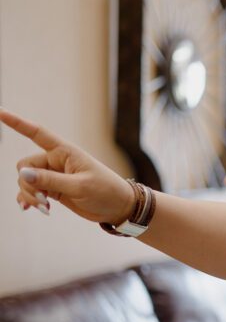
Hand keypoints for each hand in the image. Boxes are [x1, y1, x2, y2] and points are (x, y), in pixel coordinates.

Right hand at [2, 108, 133, 222]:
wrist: (118, 208)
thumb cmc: (105, 191)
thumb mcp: (80, 186)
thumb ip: (51, 181)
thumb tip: (23, 174)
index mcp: (65, 152)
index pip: (38, 134)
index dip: (18, 123)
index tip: (1, 113)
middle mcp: (56, 161)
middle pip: (25, 166)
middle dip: (28, 184)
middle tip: (44, 199)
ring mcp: (54, 175)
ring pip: (26, 181)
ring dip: (30, 194)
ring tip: (45, 208)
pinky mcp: (53, 189)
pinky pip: (31, 191)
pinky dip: (29, 199)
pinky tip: (29, 208)